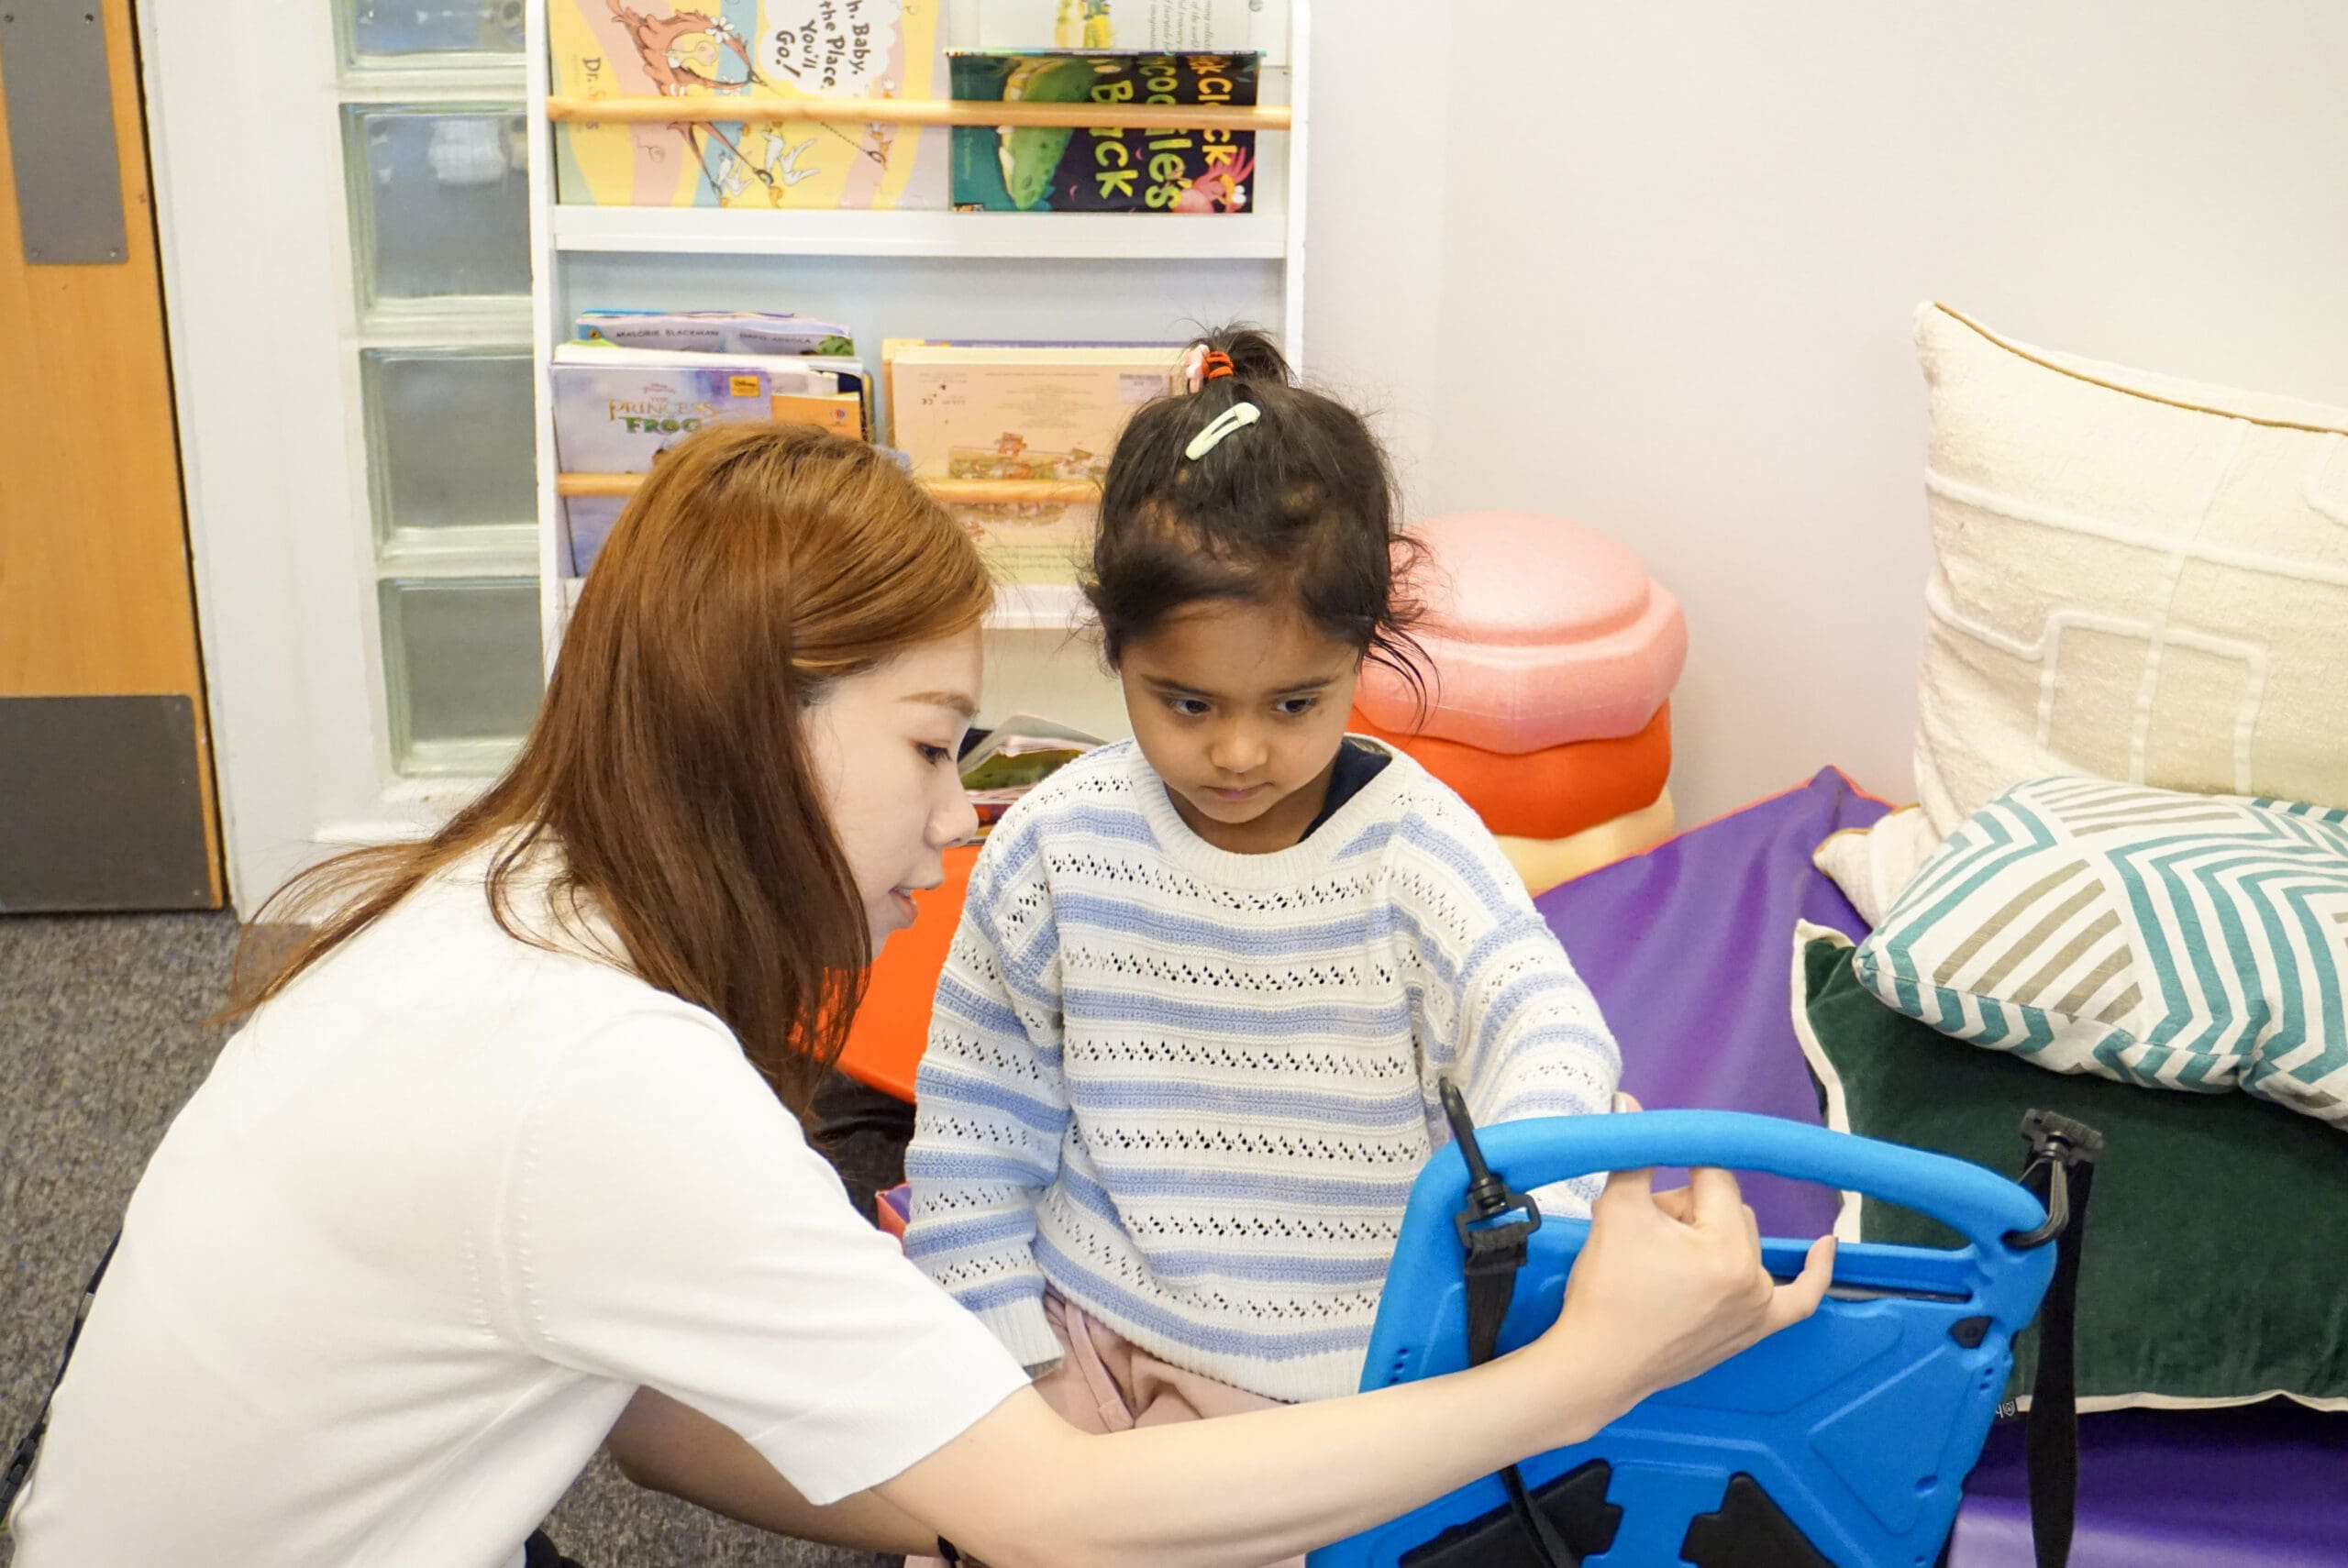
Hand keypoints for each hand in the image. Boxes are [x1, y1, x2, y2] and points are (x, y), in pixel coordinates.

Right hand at [1529, 1095, 1833, 1434]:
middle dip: (1688, 1208)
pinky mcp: (1756, 1329)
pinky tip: (1826, 1245)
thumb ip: (1633, 1154)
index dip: (1677, 1172)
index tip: (1656, 1171)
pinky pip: (1800, 1298)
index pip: (1713, 1178)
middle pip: (1728, 1208)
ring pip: (1745, 1240)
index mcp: (1724, 1247)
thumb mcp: (1615, 1213)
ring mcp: (1758, 1307)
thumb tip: (1628, 1101)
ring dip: (1712, 1234)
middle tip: (1644, 1232)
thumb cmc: (1605, 1292)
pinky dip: (1814, 1271)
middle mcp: (1751, 1277)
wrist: (1597, 1365)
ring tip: (1663, 1255)